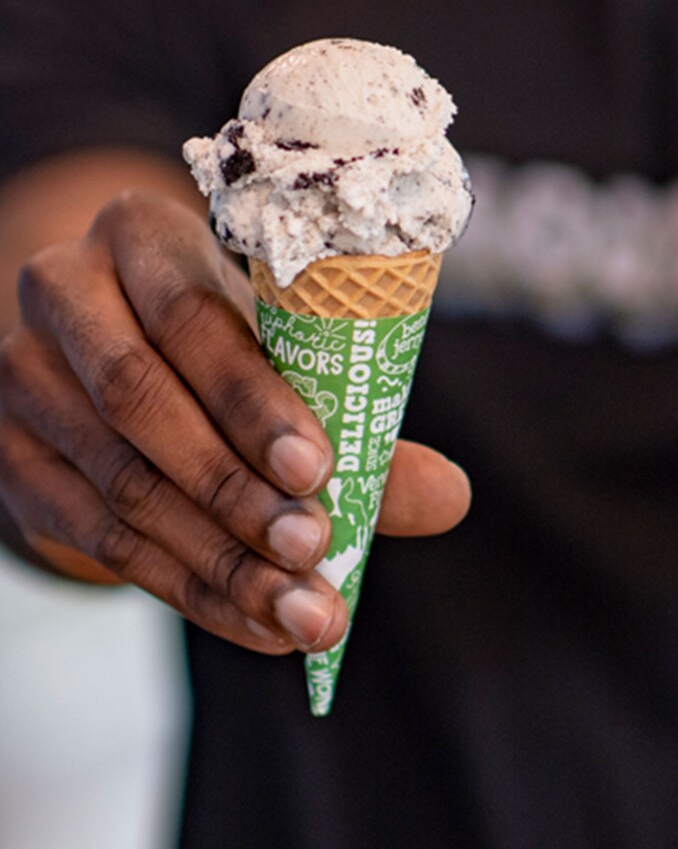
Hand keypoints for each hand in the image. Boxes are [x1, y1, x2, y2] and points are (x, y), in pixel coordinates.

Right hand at [0, 191, 469, 652]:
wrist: (113, 342)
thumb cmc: (226, 333)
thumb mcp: (286, 340)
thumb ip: (359, 408)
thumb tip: (450, 496)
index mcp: (141, 236)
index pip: (190, 316)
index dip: (253, 399)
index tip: (320, 470)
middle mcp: (64, 292)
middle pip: (140, 401)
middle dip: (234, 489)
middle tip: (314, 551)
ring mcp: (23, 376)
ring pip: (119, 483)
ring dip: (219, 559)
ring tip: (302, 612)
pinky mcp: (10, 455)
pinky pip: (96, 538)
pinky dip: (187, 588)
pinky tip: (258, 623)